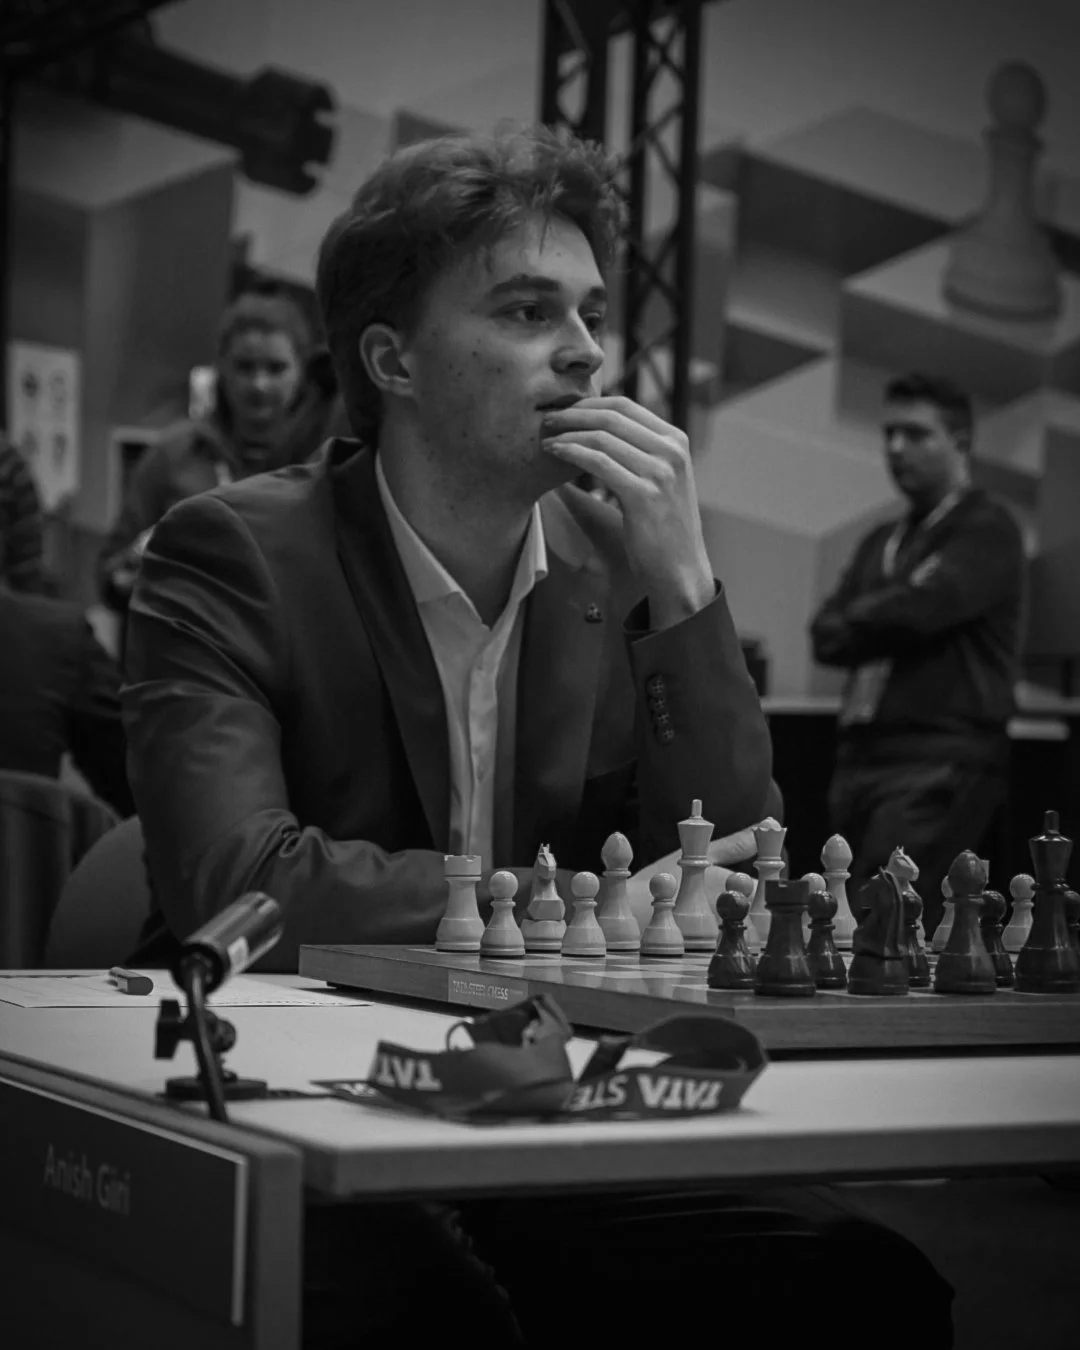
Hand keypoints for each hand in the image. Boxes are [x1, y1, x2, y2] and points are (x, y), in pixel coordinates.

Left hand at [542, 395, 713, 628]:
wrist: (680, 569)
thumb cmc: (662, 528)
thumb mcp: (659, 479)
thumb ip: (639, 452)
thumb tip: (597, 432)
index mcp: (676, 440)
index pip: (626, 405)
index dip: (589, 403)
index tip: (564, 410)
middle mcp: (671, 450)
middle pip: (612, 416)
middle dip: (574, 414)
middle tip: (548, 418)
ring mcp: (661, 471)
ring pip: (603, 437)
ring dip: (568, 434)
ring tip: (546, 438)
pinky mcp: (645, 494)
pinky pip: (599, 463)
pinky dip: (572, 454)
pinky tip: (555, 454)